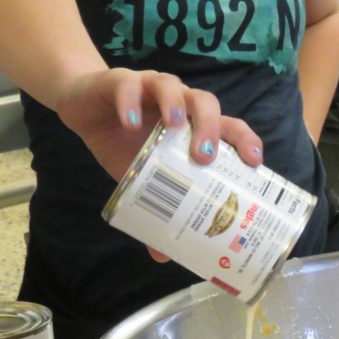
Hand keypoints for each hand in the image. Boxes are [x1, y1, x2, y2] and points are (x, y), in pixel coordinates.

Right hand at [56, 68, 263, 263]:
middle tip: (205, 156)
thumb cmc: (125, 143)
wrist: (84, 110)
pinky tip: (130, 122)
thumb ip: (154, 209)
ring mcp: (151, 87)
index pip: (231, 127)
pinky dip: (131, 102)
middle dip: (211, 127)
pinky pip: (128, 86)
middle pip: (207, 103)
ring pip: (173, 87)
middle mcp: (181, 102)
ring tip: (174, 129)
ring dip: (177, 107)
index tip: (254, 162)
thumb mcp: (141, 178)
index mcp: (195, 124)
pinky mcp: (119, 81)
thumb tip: (163, 256)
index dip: (246, 141)